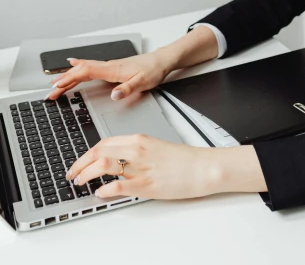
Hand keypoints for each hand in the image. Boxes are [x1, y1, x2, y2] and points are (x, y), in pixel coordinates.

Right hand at [45, 51, 172, 101]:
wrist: (161, 60)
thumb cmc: (153, 70)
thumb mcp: (143, 82)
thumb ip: (128, 89)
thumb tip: (114, 95)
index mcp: (113, 69)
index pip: (86, 73)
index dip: (70, 79)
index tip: (57, 86)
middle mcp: (109, 66)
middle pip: (81, 71)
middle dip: (64, 80)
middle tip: (50, 91)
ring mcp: (109, 66)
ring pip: (84, 69)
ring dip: (69, 76)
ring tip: (55, 83)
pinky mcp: (112, 68)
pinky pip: (90, 67)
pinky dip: (79, 68)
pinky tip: (73, 65)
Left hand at [66, 134, 209, 199]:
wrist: (202, 167)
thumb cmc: (182, 160)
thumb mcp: (155, 149)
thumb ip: (135, 153)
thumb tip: (117, 162)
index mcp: (139, 139)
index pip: (104, 142)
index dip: (86, 153)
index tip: (79, 162)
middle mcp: (137, 149)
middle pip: (98, 151)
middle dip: (80, 163)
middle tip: (72, 174)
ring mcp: (140, 166)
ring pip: (103, 164)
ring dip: (86, 174)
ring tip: (81, 182)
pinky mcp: (146, 184)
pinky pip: (118, 185)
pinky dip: (104, 190)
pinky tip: (101, 193)